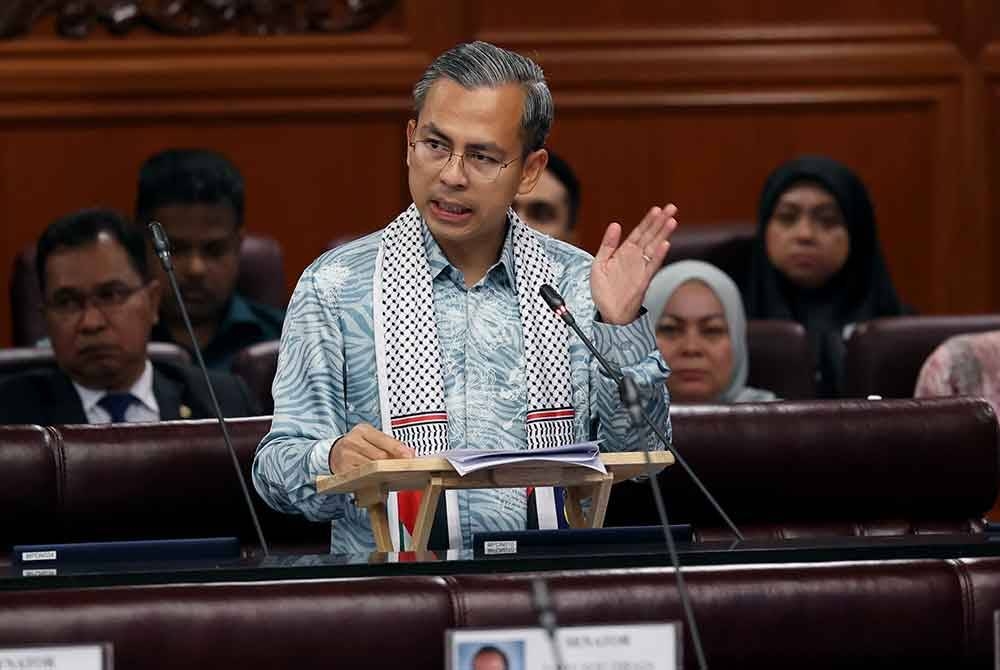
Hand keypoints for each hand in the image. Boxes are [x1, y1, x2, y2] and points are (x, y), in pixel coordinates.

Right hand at [329, 423, 414, 472]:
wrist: (335, 452)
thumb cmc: (358, 446)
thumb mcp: (372, 439)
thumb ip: (390, 445)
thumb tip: (410, 452)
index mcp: (363, 430)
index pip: (384, 439)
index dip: (398, 449)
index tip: (409, 456)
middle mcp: (352, 441)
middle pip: (379, 456)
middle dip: (393, 463)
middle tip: (403, 469)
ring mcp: (346, 456)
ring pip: (372, 468)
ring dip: (383, 473)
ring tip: (391, 475)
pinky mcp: (343, 471)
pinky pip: (363, 477)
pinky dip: (372, 480)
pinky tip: (378, 480)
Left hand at [591, 204, 678, 323]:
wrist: (607, 313)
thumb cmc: (603, 290)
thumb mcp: (599, 263)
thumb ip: (607, 244)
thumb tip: (615, 224)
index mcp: (624, 253)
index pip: (639, 233)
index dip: (648, 221)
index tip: (657, 209)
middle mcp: (635, 259)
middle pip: (650, 236)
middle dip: (661, 222)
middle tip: (672, 208)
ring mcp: (640, 269)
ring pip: (654, 248)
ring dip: (663, 234)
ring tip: (672, 221)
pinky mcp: (643, 281)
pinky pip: (652, 266)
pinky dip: (658, 256)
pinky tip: (665, 245)